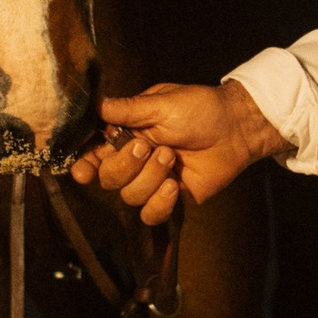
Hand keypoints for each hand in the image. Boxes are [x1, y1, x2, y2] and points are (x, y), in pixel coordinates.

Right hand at [69, 79, 288, 226]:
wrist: (235, 128)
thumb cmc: (200, 109)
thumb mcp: (163, 103)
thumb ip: (128, 110)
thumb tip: (98, 106)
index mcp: (127, 135)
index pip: (95, 156)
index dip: (84, 166)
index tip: (83, 172)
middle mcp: (135, 161)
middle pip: (109, 179)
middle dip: (125, 165)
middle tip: (149, 147)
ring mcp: (153, 181)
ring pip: (130, 197)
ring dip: (150, 178)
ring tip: (172, 157)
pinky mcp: (172, 198)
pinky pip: (151, 214)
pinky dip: (160, 203)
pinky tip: (175, 185)